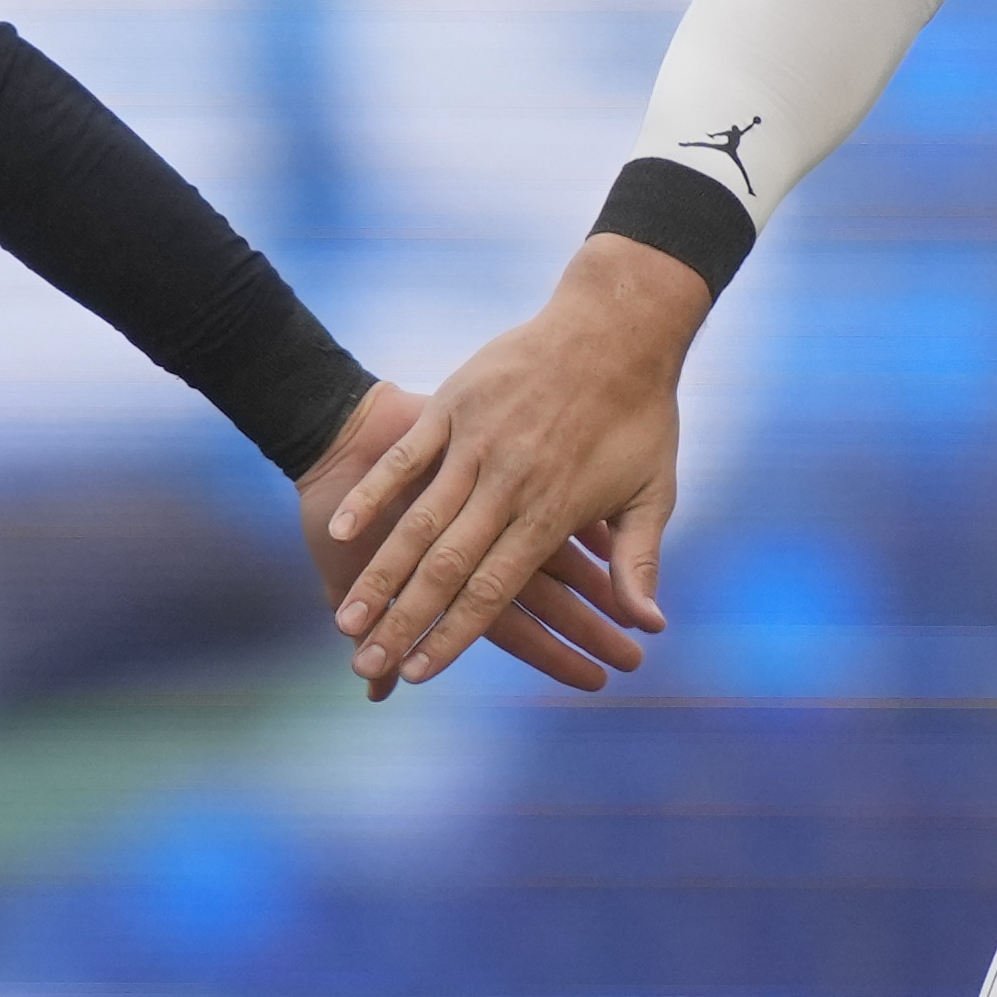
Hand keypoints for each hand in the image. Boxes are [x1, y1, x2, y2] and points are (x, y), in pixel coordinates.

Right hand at [301, 379, 664, 691]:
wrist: (615, 324)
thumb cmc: (639, 415)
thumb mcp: (654, 493)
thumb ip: (637, 563)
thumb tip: (650, 627)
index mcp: (550, 513)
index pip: (494, 591)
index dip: (455, 636)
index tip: (420, 672)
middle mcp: (506, 485)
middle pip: (445, 569)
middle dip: (403, 622)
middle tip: (365, 663)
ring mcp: (474, 445)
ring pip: (417, 522)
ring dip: (379, 574)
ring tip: (345, 618)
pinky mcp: (451, 408)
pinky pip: (404, 461)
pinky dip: (371, 497)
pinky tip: (342, 533)